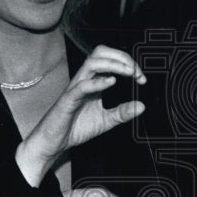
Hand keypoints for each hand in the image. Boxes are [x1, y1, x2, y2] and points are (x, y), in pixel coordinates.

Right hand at [16, 46, 145, 185]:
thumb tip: (142, 106)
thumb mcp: (106, 121)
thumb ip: (122, 112)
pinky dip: (97, 82)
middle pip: (100, 53)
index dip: (128, 64)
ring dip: (113, 64)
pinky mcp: (68, 100)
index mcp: (93, 81)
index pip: (110, 60)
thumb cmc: (75, 128)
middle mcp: (84, 80)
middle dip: (121, 57)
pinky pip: (81, 86)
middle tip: (136, 72)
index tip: (142, 78)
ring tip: (129, 73)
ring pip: (91, 63)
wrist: (54, 143)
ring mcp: (75, 88)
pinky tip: (111, 83)